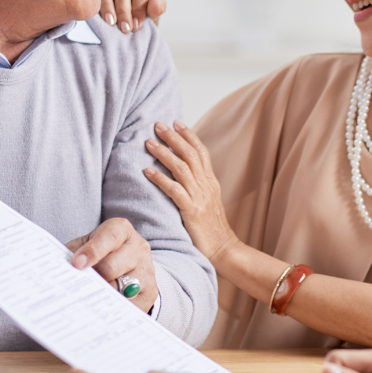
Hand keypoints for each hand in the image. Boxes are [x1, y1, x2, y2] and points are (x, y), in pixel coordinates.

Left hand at [66, 218, 158, 312]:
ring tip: (88, 301)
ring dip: (102, 296)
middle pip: (112, 267)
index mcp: (121, 230)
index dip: (92, 251)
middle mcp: (138, 248)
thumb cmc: (101, 252)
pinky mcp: (150, 292)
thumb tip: (57, 267)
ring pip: (120, 289)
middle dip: (93, 278)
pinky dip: (114, 309)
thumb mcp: (87, 244)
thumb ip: (73, 251)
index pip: (109, 237)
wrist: (130, 261)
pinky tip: (102, 310)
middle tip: (78, 287)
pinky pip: (130, 306)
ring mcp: (146, 271)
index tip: (76, 263)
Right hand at [100, 0, 164, 33]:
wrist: (134, 5)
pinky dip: (102, 6)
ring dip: (111, 9)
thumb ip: (159, 5)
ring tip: (113, 24)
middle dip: (124, 10)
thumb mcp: (156, 5)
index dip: (139, 8)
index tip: (137, 25)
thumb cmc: (147, 2)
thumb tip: (156, 8)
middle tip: (126, 28)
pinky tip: (105, 18)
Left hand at [144, 121, 239, 264]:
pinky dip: (160, 179)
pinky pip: (175, 190)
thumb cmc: (211, 229)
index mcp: (211, 182)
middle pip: (190, 154)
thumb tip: (181, 173)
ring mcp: (200, 198)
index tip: (176, 122)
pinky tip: (147, 172)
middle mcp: (207, 186)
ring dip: (164, 153)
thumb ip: (197, 186)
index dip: (189, 135)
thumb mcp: (207, 202)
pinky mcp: (192, 211)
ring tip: (148, 143)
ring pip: (182, 168)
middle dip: (173, 138)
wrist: (224, 250)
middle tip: (158, 125)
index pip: (201, 152)